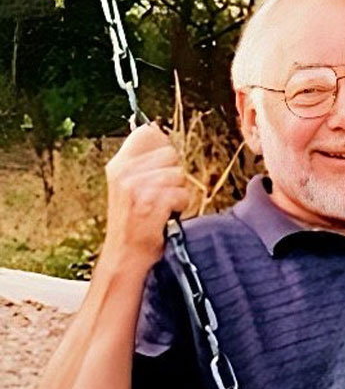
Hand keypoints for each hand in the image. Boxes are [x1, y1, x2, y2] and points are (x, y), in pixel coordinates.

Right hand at [101, 124, 189, 269]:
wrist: (125, 256)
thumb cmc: (134, 224)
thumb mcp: (129, 187)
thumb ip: (142, 163)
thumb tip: (159, 132)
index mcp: (118, 165)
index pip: (146, 132)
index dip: (163, 146)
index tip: (162, 166)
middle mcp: (125, 173)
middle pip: (170, 153)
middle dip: (174, 174)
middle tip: (162, 194)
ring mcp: (137, 188)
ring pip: (178, 175)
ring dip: (178, 193)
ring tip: (163, 207)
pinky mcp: (151, 203)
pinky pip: (182, 194)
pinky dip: (181, 207)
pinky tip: (167, 216)